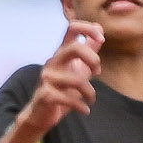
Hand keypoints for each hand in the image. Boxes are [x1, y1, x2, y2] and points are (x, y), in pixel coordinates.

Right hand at [19, 23, 101, 142]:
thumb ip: (89, 49)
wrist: (41, 114)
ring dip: (90, 92)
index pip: (72, 28)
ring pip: (77, 80)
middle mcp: (53, 62)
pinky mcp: (46, 95)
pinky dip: (82, 106)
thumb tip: (99, 28)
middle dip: (93, 59)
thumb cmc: (62, 90)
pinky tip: (85, 110)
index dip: (88, 28)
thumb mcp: (78, 68)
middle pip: (75, 47)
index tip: (101, 39)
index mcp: (61, 53)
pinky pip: (70, 99)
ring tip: (91, 99)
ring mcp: (48, 78)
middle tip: (97, 72)